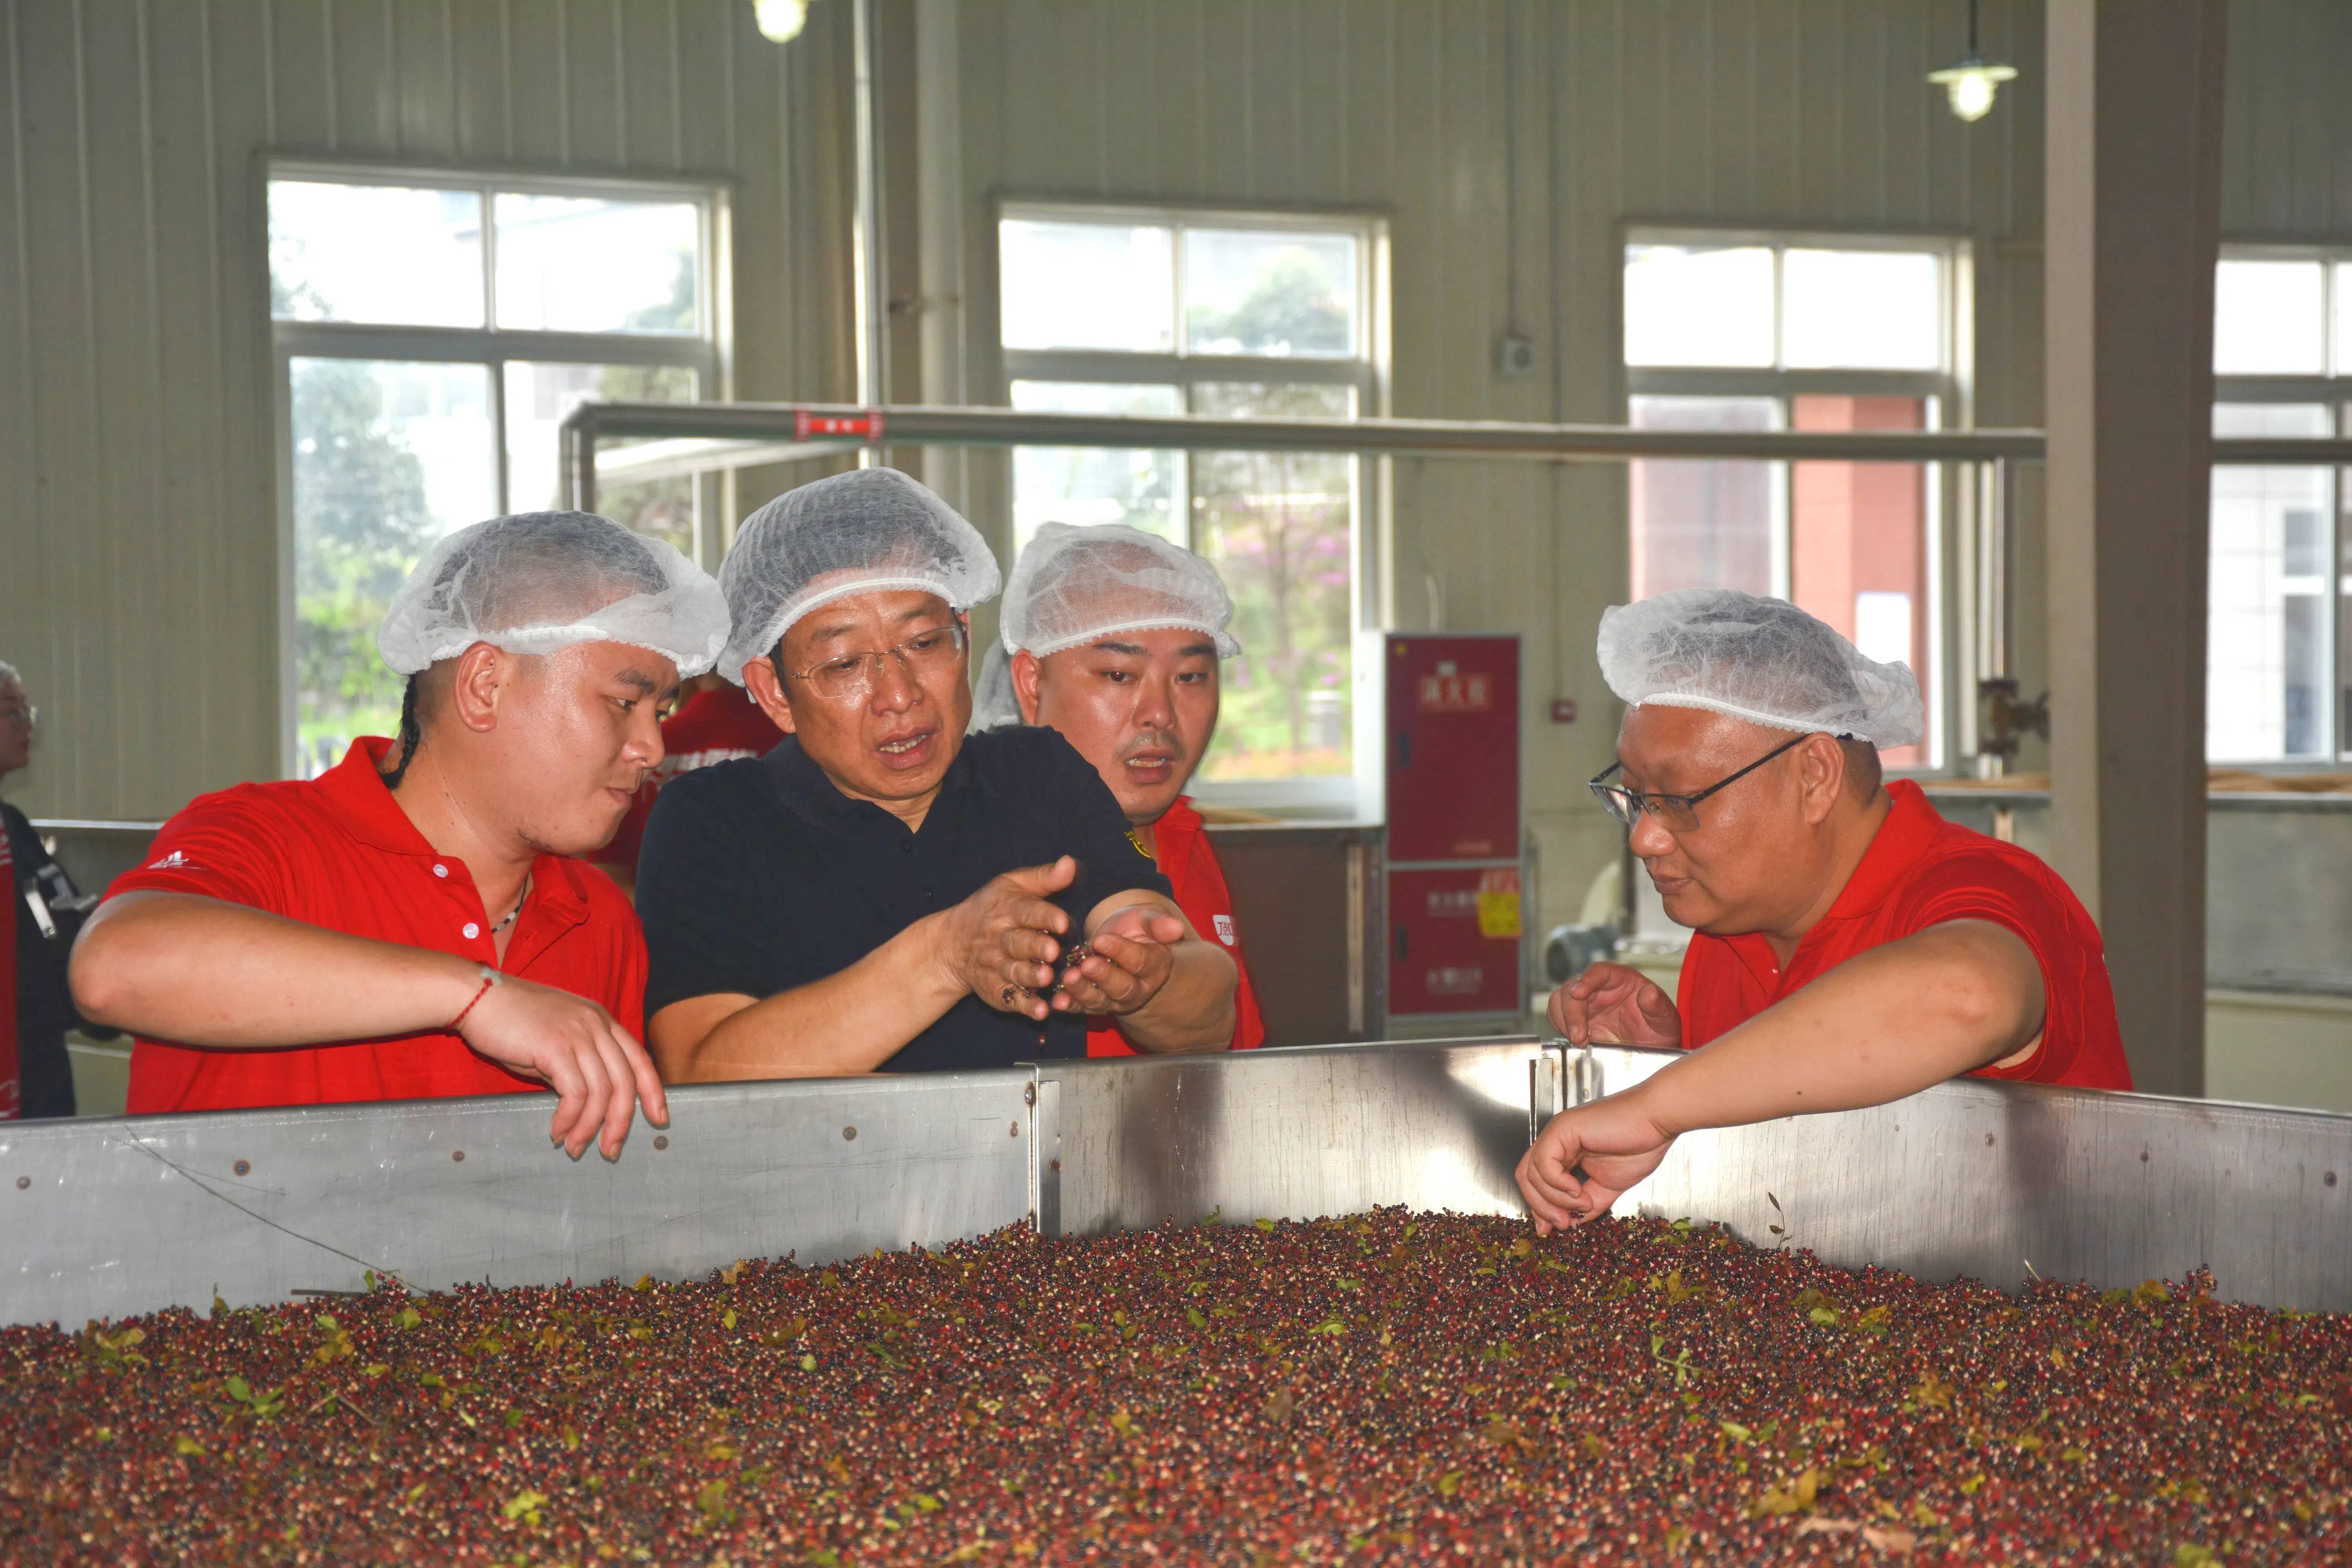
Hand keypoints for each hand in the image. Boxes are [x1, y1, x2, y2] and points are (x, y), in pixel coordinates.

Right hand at [457, 974, 669, 1159]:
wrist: (478, 998)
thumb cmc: (513, 1021)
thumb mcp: (558, 1039)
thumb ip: (579, 1063)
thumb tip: (590, 1102)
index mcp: (602, 1021)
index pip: (640, 1059)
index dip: (654, 1091)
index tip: (660, 1119)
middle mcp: (596, 1025)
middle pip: (626, 1082)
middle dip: (622, 1122)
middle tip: (610, 1150)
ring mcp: (578, 1034)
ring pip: (601, 1092)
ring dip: (589, 1128)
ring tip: (575, 1147)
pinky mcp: (555, 1047)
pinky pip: (575, 1094)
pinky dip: (569, 1119)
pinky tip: (558, 1131)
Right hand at [938, 857, 1078, 1021]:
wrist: (951, 944)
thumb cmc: (991, 909)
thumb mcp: (1012, 885)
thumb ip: (1044, 877)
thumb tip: (1070, 863)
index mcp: (1007, 909)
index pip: (1027, 911)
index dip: (1045, 916)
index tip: (1062, 921)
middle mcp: (1000, 939)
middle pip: (1018, 942)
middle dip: (1035, 947)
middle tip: (1052, 951)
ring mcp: (996, 966)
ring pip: (1014, 971)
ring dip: (1030, 975)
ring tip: (1046, 977)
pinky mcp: (996, 990)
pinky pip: (1011, 999)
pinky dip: (1025, 1006)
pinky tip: (1041, 1011)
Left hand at [1054, 904, 1186, 1016]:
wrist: (1123, 942)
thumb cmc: (1138, 928)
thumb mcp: (1148, 918)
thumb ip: (1158, 924)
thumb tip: (1177, 927)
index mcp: (1155, 966)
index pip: (1140, 961)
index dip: (1121, 951)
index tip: (1102, 939)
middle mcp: (1138, 988)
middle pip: (1122, 987)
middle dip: (1103, 977)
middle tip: (1086, 965)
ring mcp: (1115, 1000)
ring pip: (1100, 1001)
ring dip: (1083, 992)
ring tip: (1068, 978)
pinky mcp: (1094, 1004)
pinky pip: (1081, 1008)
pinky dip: (1069, 1005)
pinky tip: (1056, 1002)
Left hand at [1515, 1089, 1676, 1233]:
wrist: (1656, 1122)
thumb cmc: (1639, 1145)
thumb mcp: (1608, 1186)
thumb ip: (1587, 1205)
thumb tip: (1570, 1224)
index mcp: (1565, 1152)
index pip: (1536, 1182)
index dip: (1540, 1207)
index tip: (1552, 1229)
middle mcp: (1556, 1141)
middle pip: (1527, 1179)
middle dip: (1541, 1208)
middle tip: (1562, 1225)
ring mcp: (1556, 1133)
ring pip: (1532, 1173)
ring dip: (1555, 1199)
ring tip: (1581, 1205)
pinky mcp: (1562, 1128)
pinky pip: (1543, 1163)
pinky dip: (1558, 1184)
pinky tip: (1578, 1191)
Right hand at [1547, 961, 1680, 1046]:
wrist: (1653, 1048)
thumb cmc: (1660, 1029)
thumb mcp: (1666, 1020)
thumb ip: (1658, 1006)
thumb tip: (1649, 993)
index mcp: (1621, 979)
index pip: (1598, 971)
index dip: (1585, 980)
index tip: (1579, 994)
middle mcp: (1600, 987)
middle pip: (1572, 987)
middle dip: (1571, 1012)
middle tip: (1579, 1036)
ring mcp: (1587, 1003)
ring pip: (1560, 1000)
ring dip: (1562, 1019)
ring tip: (1578, 1040)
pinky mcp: (1578, 1019)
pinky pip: (1559, 1016)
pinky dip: (1561, 1027)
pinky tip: (1576, 1040)